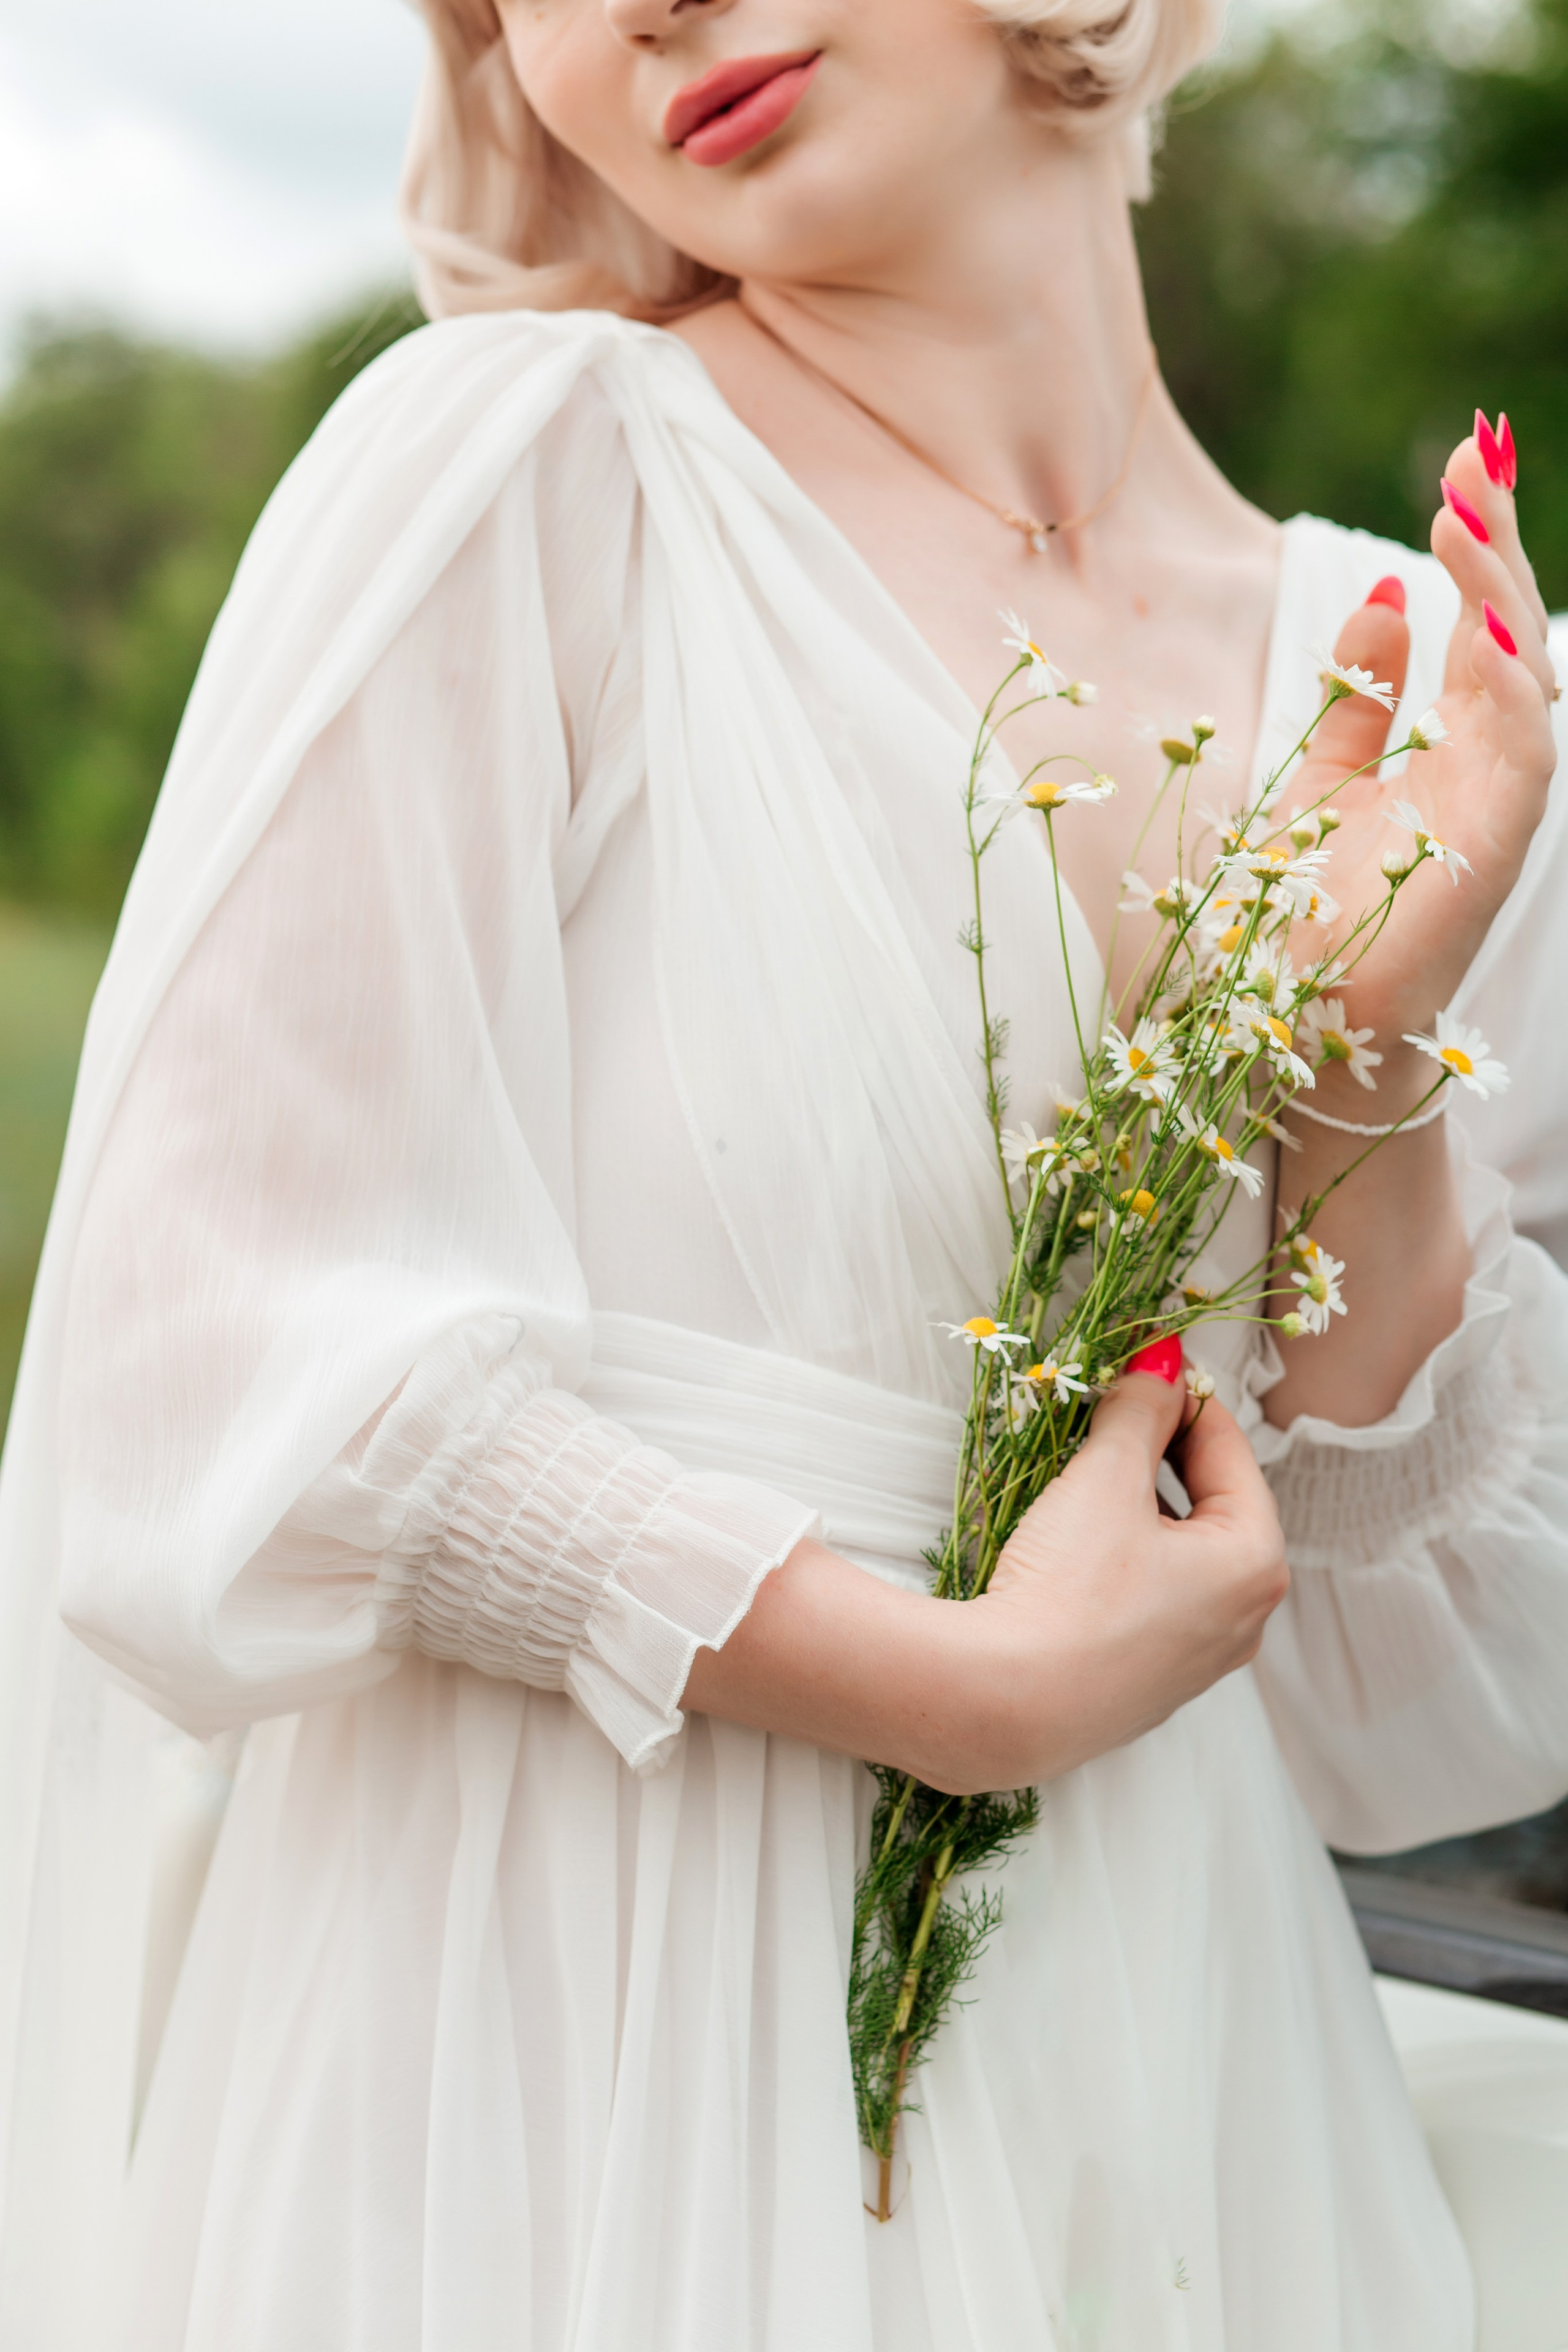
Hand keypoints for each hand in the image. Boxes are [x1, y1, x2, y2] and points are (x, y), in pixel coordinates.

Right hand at [680, 1359, 1285, 1795]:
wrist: (1003, 1706)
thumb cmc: (1069, 1589)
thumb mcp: (1105, 1479)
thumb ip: (1138, 1410)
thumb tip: (1160, 1359)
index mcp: (1256, 1563)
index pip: (1229, 1450)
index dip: (1180, 1396)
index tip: (1142, 1362)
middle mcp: (1245, 1619)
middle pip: (1209, 1503)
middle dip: (1159, 1453)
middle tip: (1107, 1412)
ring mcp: (1197, 1662)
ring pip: (1179, 1553)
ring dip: (1139, 1505)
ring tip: (1084, 1475)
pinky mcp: (1148, 1688)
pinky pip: (1152, 1600)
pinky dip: (1123, 1559)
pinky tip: (1074, 1546)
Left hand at [1286, 419, 1556, 1085]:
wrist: (1309, 1013)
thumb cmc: (1318, 905)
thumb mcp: (1324, 774)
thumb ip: (1362, 694)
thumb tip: (1388, 595)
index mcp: (1456, 741)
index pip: (1481, 621)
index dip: (1478, 542)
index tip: (1463, 459)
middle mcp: (1492, 763)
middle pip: (1513, 633)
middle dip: (1496, 544)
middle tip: (1474, 456)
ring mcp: (1502, 803)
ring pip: (1529, 679)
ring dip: (1501, 594)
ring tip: (1464, 517)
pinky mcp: (1498, 845)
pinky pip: (1524, 750)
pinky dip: (1511, 687)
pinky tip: (1486, 629)